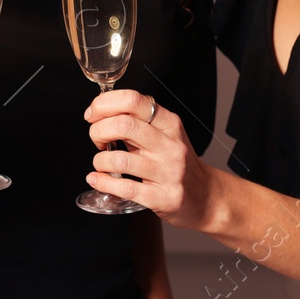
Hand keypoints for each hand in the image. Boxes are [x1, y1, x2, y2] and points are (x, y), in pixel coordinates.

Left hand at [84, 89, 212, 229]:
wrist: (206, 196)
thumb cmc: (178, 163)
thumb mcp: (165, 135)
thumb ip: (139, 122)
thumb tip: (101, 112)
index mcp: (169, 124)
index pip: (133, 100)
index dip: (104, 104)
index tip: (92, 114)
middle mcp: (171, 145)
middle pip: (124, 125)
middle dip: (98, 131)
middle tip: (97, 140)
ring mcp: (168, 172)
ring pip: (120, 159)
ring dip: (100, 161)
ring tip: (101, 164)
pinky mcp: (163, 198)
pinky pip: (125, 188)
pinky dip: (104, 183)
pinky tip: (98, 180)